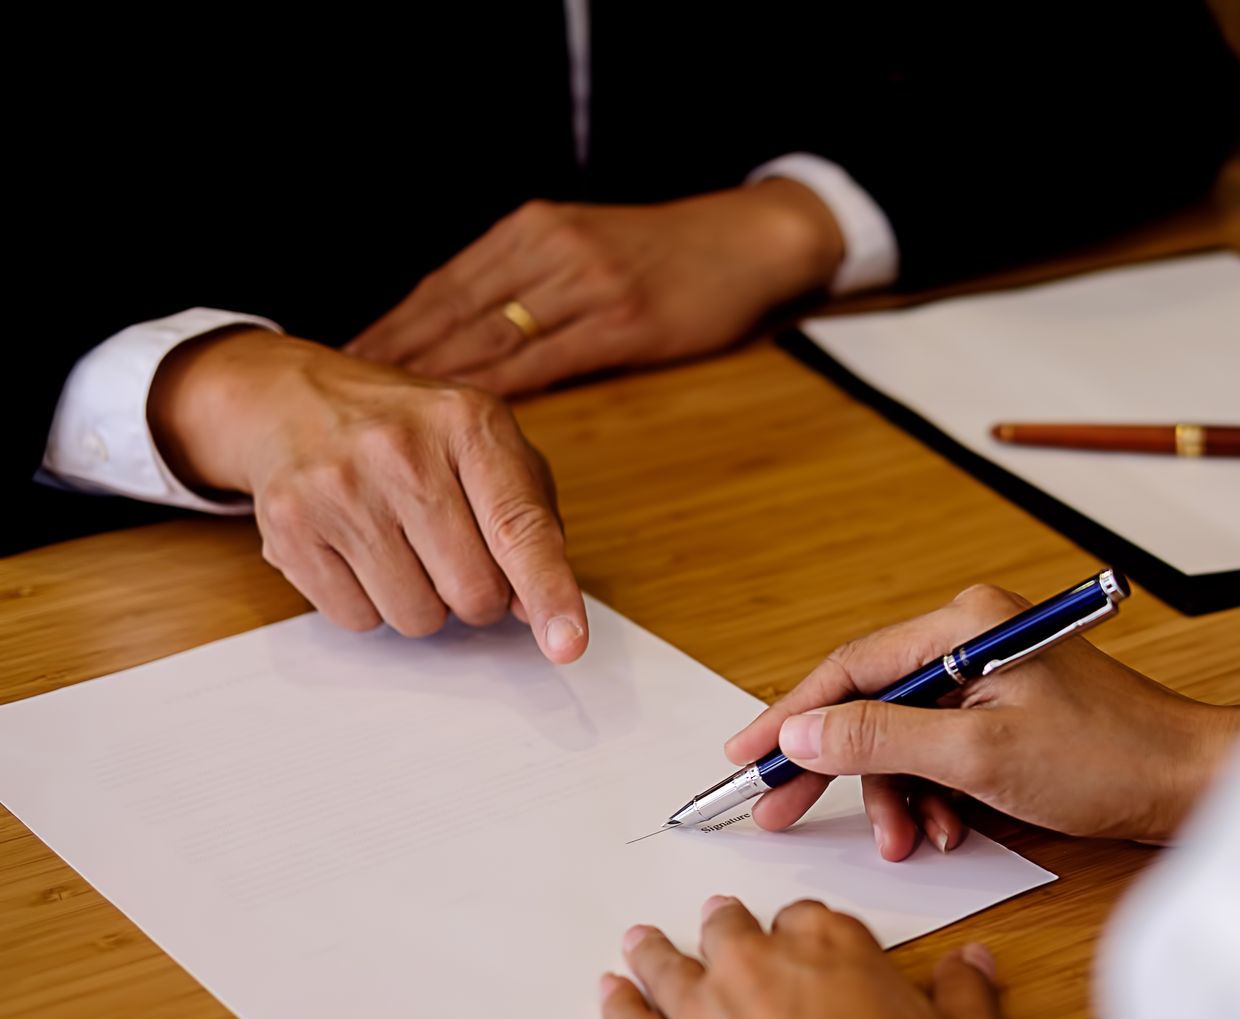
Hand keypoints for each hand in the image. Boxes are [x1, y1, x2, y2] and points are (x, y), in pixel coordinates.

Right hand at [149, 327, 587, 660]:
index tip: (567, 644)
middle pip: (473, 592)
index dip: (549, 592)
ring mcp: (339, 488)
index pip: (519, 527)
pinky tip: (357, 551)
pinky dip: (369, 603)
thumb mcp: (485, 447)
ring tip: (400, 545)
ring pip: (417, 616)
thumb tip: (531, 607)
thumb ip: (527, 521)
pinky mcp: (289, 527)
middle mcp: (401, 450)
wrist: (292, 401)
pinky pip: (358, 619)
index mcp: (469, 423)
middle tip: (453, 555)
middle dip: (477, 595)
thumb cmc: (410, 435)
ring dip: (422, 602)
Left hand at [345, 181, 844, 396]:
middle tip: (342, 403)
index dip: (392, 328)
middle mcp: (548, 250)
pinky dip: (498, 393)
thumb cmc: (671, 256)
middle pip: (452, 310)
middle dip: (394, 359)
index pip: (444, 285)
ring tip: (389, 422)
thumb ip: (531, 284)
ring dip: (434, 383)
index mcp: (531, 230)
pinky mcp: (621, 321)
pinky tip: (465, 422)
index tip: (345, 364)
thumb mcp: (589, 247)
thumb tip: (467, 336)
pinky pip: (545, 361)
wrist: (751, 240)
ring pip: (489, 337)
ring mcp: (583, 283)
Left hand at [601, 897, 1005, 1018]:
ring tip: (643, 941)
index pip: (812, 920)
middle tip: (722, 921)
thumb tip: (971, 964)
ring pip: (670, 968)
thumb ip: (967, 1000)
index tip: (806, 940)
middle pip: (732, 932)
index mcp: (835, 952)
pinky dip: (619, 1006)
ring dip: (656, 951)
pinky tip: (612, 995)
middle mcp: (761, 970)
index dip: (809, 932)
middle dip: (728, 927)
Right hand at [725, 585, 1239, 855]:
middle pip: (872, 703)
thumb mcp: (979, 756)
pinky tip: (951, 831)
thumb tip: (804, 735)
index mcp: (966, 624)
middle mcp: (974, 639)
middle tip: (784, 816)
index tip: (746, 758)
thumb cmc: (1107, 758)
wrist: (1189, 783)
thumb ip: (883, 741)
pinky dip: (936, 797)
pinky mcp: (1008, 714)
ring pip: (905, 739)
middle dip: (837, 768)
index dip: (790, 715)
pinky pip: (942, 754)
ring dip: (898, 796)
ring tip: (913, 842)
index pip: (851, 666)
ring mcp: (992, 677)